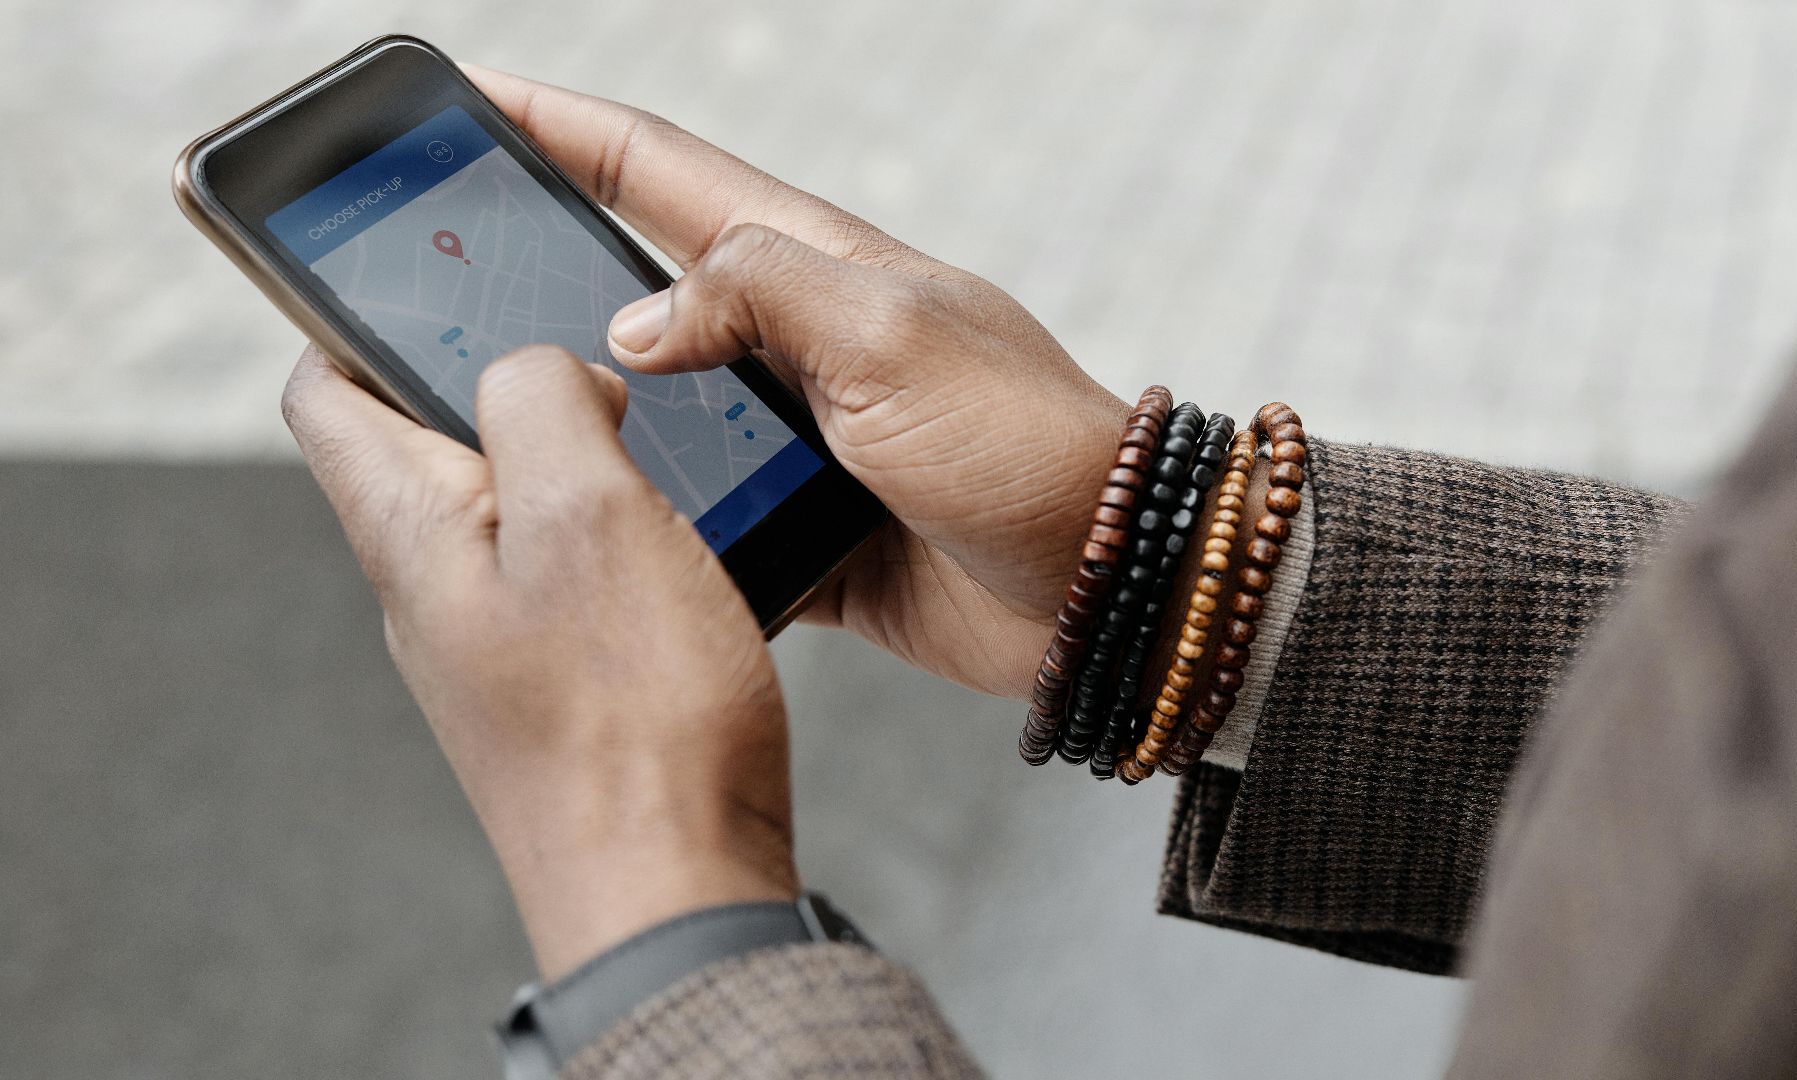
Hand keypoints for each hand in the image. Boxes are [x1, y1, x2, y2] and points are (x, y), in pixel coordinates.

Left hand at [280, 344, 796, 981]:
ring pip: (508, 506)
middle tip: (591, 349)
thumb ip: (540, 401)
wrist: (677, 888)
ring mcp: (494, 643)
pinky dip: (615, 529)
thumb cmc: (633, 718)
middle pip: (423, 442)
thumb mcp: (587, 513)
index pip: (323, 392)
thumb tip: (540, 367)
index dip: (359, 315)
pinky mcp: (559, 685)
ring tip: (654, 440)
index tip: (439, 274)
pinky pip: (569, 573)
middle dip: (496, 377)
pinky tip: (683, 537)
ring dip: (573, 456)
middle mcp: (432, 589)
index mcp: (410, 531)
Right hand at [469, 67, 1128, 697]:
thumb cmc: (1026, 444)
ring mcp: (800, 436)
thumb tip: (635, 320)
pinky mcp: (804, 526)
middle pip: (640, 282)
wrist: (1105, 586)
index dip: (561, 127)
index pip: (658, 171)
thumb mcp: (889, 335)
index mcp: (817, 264)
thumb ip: (757, 297)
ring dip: (580, 403)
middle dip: (539, 264)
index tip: (469, 95)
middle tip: (436, 265)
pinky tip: (584, 527)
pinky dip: (646, 514)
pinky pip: (701, 511)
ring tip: (477, 410)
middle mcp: (799, 341)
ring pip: (657, 407)